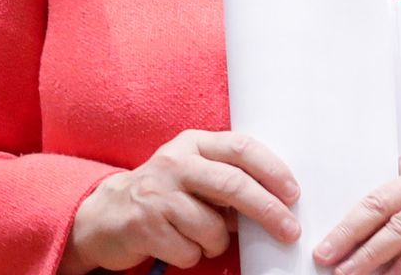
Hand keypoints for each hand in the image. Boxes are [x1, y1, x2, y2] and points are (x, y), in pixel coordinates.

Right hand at [62, 129, 301, 273]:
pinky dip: (192, 256)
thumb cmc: (164, 194)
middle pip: (232, 185)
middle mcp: (173, 162)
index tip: (294, 193)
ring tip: (200, 237)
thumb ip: (227, 178)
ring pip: (212, 228)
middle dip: (267, 211)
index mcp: (191, 144)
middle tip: (290, 231)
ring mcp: (156, 193)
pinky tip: (176, 244)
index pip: (240, 147)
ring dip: (217, 243)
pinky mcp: (144, 225)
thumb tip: (278, 201)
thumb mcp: (193, 174)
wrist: (106, 214)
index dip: (272, 170)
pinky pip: (189, 251)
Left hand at [313, 144, 400, 274]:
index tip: (323, 237)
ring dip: (370, 254)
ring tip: (348, 273)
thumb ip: (400, 219)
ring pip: (400, 226)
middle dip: (347, 233)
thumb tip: (353, 245)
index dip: (345, 214)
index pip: (372, 188)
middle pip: (379, 203)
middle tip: (324, 255)